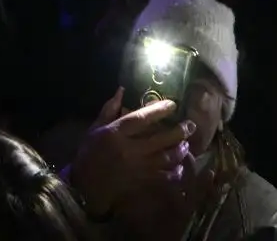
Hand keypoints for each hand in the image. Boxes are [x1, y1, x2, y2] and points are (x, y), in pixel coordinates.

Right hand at [65, 90, 194, 217]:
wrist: (85, 186)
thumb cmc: (89, 153)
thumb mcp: (95, 128)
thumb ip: (109, 109)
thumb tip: (122, 90)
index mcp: (116, 134)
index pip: (141, 119)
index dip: (159, 111)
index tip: (173, 105)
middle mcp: (129, 150)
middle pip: (160, 139)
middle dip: (178, 132)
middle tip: (191, 126)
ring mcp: (136, 167)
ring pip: (165, 158)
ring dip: (179, 151)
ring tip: (186, 144)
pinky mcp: (140, 181)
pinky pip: (163, 176)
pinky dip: (174, 172)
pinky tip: (180, 166)